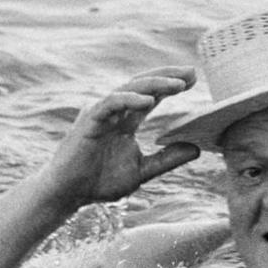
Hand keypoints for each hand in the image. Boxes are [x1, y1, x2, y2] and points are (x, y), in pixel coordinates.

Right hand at [42, 68, 201, 206]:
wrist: (69, 195)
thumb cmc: (100, 182)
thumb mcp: (142, 170)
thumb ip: (167, 159)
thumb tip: (197, 149)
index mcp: (126, 121)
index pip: (151, 96)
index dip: (171, 86)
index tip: (194, 80)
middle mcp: (114, 111)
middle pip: (143, 85)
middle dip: (168, 76)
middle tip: (192, 73)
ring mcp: (101, 113)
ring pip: (129, 88)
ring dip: (155, 84)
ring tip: (178, 85)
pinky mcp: (89, 120)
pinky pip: (111, 102)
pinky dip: (129, 99)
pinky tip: (148, 100)